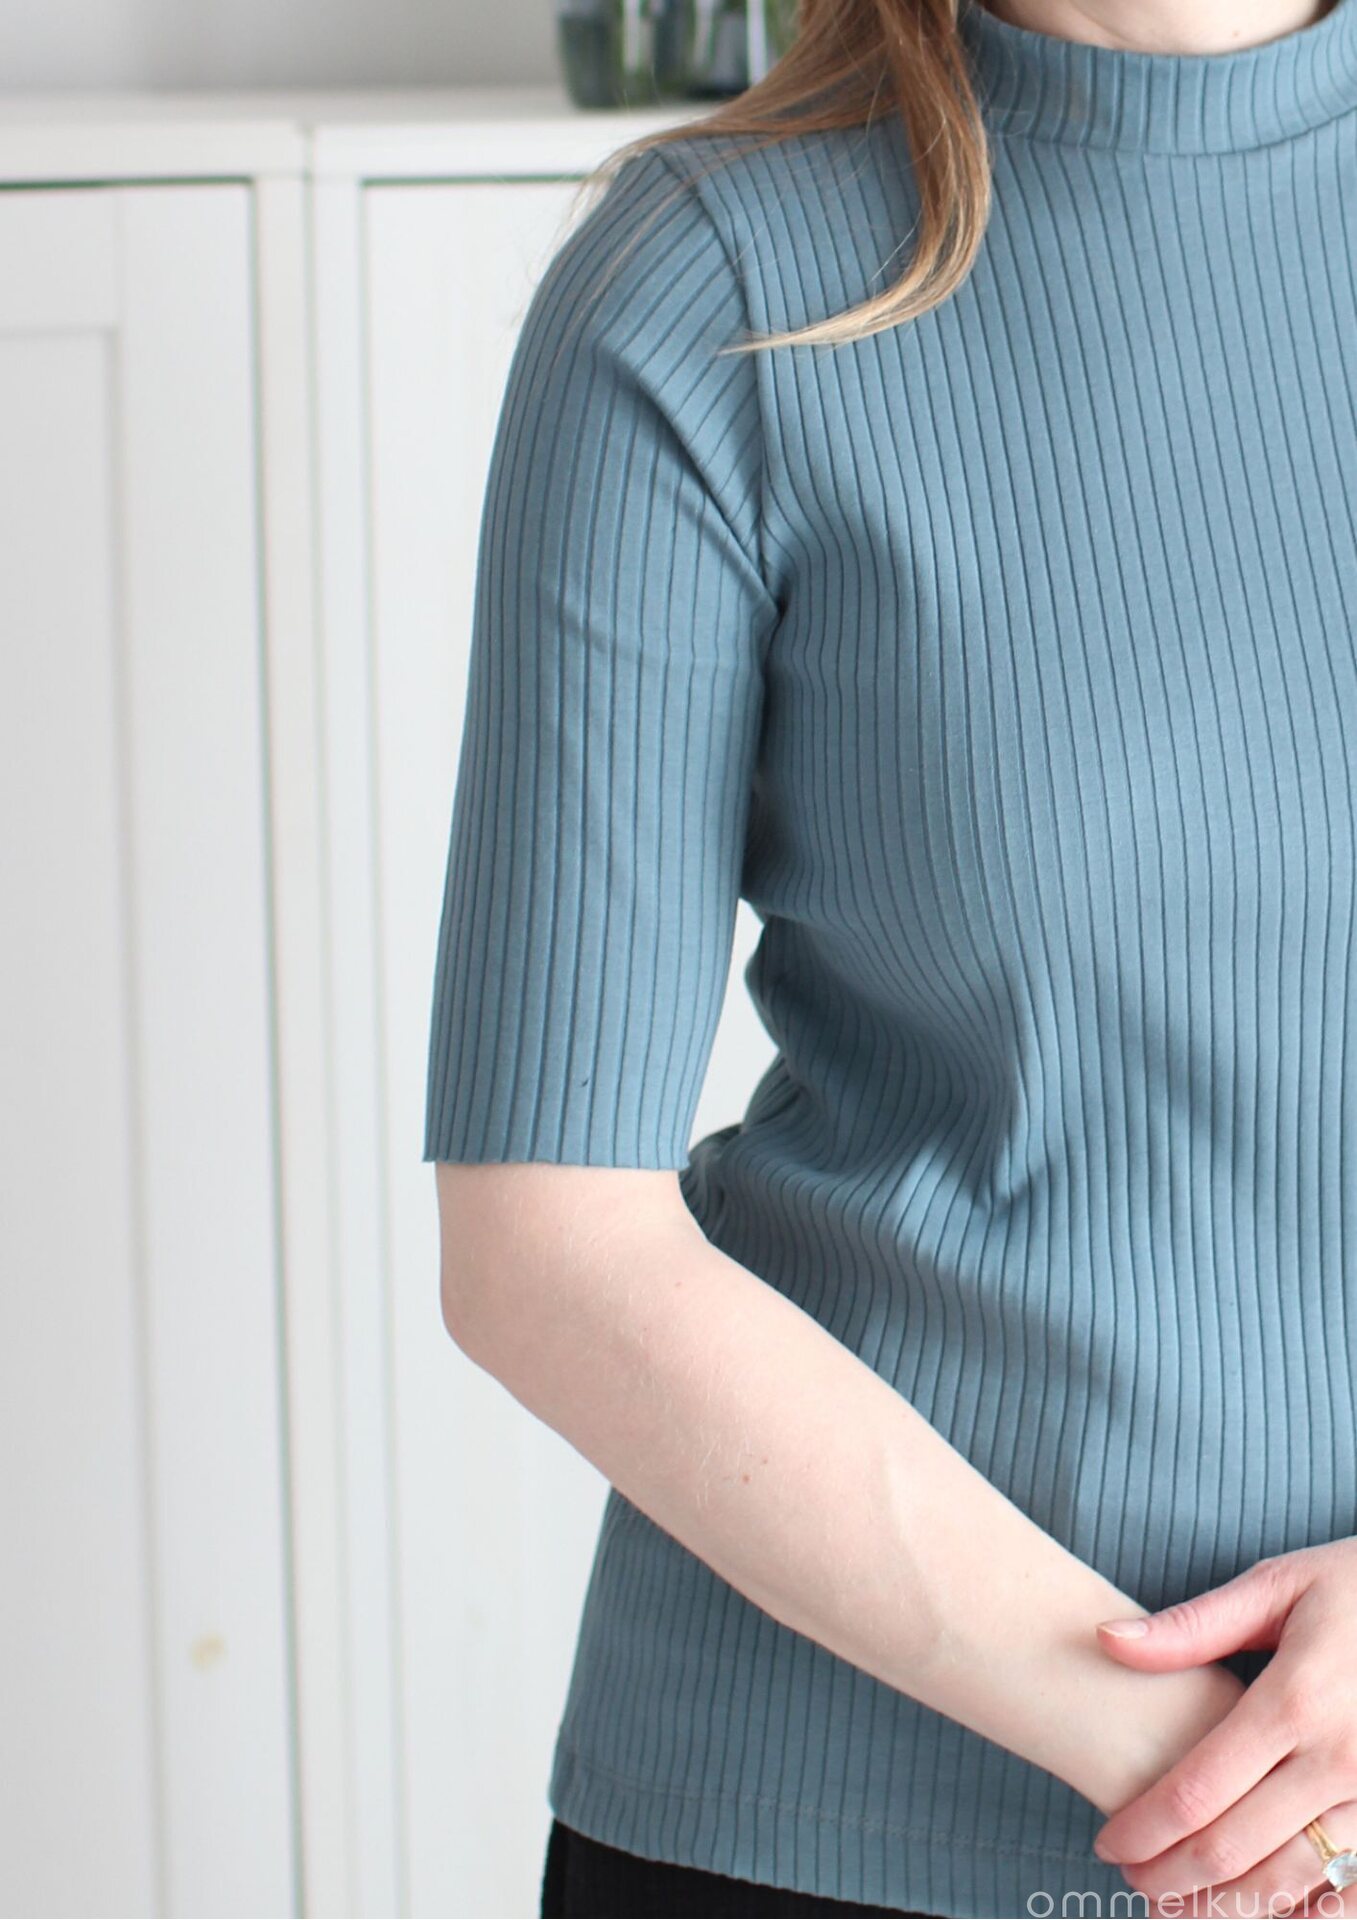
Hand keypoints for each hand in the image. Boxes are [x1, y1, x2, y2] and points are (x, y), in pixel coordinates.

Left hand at [1088, 1541, 1356, 1914]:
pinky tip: (1267, 1916)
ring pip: (1289, 1881)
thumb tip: (1106, 1638)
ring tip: (1177, 1910)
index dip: (1143, 1828)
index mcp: (1295, 1701)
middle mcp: (1338, 1760)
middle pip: (1233, 1846)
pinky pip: (1352, 1893)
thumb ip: (1193, 1626)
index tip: (1107, 1843)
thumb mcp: (1279, 1586)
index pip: (1196, 1790)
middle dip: (1170, 1876)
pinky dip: (1306, 1916)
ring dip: (1227, 1906)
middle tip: (1131, 1881)